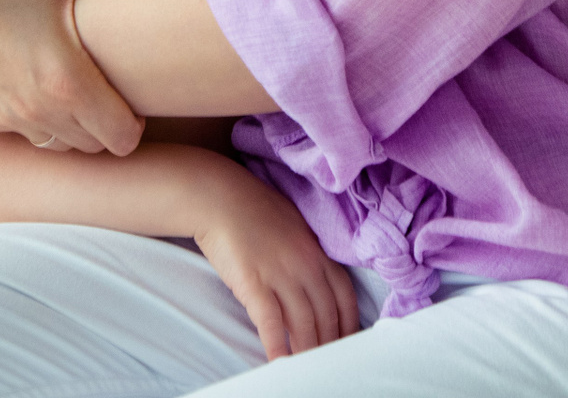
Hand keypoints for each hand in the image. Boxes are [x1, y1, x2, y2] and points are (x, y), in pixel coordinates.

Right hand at [0, 0, 144, 155]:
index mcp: (69, 83)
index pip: (122, 137)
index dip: (135, 124)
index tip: (135, 103)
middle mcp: (40, 112)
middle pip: (93, 147)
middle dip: (105, 127)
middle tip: (106, 94)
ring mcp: (8, 120)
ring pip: (57, 144)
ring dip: (71, 128)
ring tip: (70, 91)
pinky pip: (23, 132)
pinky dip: (35, 120)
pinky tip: (32, 86)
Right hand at [195, 172, 360, 359]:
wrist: (218, 196)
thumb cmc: (253, 207)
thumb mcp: (293, 225)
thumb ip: (307, 251)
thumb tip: (313, 274)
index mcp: (317, 251)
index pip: (344, 296)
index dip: (348, 324)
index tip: (348, 342)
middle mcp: (305, 265)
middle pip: (327, 315)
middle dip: (330, 344)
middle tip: (329, 364)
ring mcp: (281, 274)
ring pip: (304, 324)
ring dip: (308, 352)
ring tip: (308, 371)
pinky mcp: (254, 284)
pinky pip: (272, 323)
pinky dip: (277, 347)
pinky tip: (279, 363)